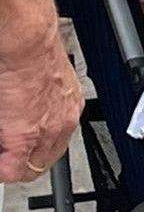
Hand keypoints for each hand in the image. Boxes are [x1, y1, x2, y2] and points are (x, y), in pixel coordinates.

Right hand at [0, 18, 82, 182]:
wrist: (29, 42)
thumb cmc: (34, 51)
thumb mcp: (47, 82)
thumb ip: (40, 102)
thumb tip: (23, 109)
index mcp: (69, 104)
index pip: (57, 141)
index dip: (35, 150)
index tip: (19, 152)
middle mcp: (65, 120)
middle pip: (47, 159)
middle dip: (25, 163)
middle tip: (9, 159)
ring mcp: (47, 130)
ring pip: (32, 167)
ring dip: (13, 165)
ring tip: (4, 159)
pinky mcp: (25, 136)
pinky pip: (12, 169)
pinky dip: (2, 169)